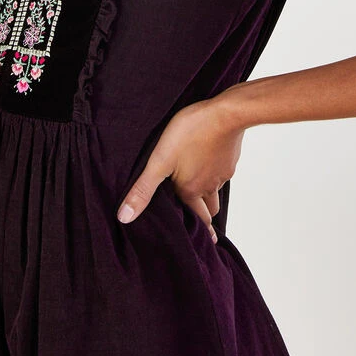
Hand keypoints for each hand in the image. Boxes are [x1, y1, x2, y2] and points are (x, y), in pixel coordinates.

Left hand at [116, 89, 245, 242]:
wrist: (226, 113)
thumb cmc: (191, 132)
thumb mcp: (160, 160)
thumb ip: (143, 189)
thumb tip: (124, 217)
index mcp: (190, 190)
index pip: (194, 218)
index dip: (192, 228)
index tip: (196, 241)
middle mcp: (209, 186)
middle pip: (209, 210)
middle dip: (204, 219)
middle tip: (202, 226)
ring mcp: (222, 172)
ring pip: (216, 192)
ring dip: (210, 197)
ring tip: (203, 198)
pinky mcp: (230, 157)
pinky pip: (223, 172)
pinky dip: (216, 174)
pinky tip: (209, 164)